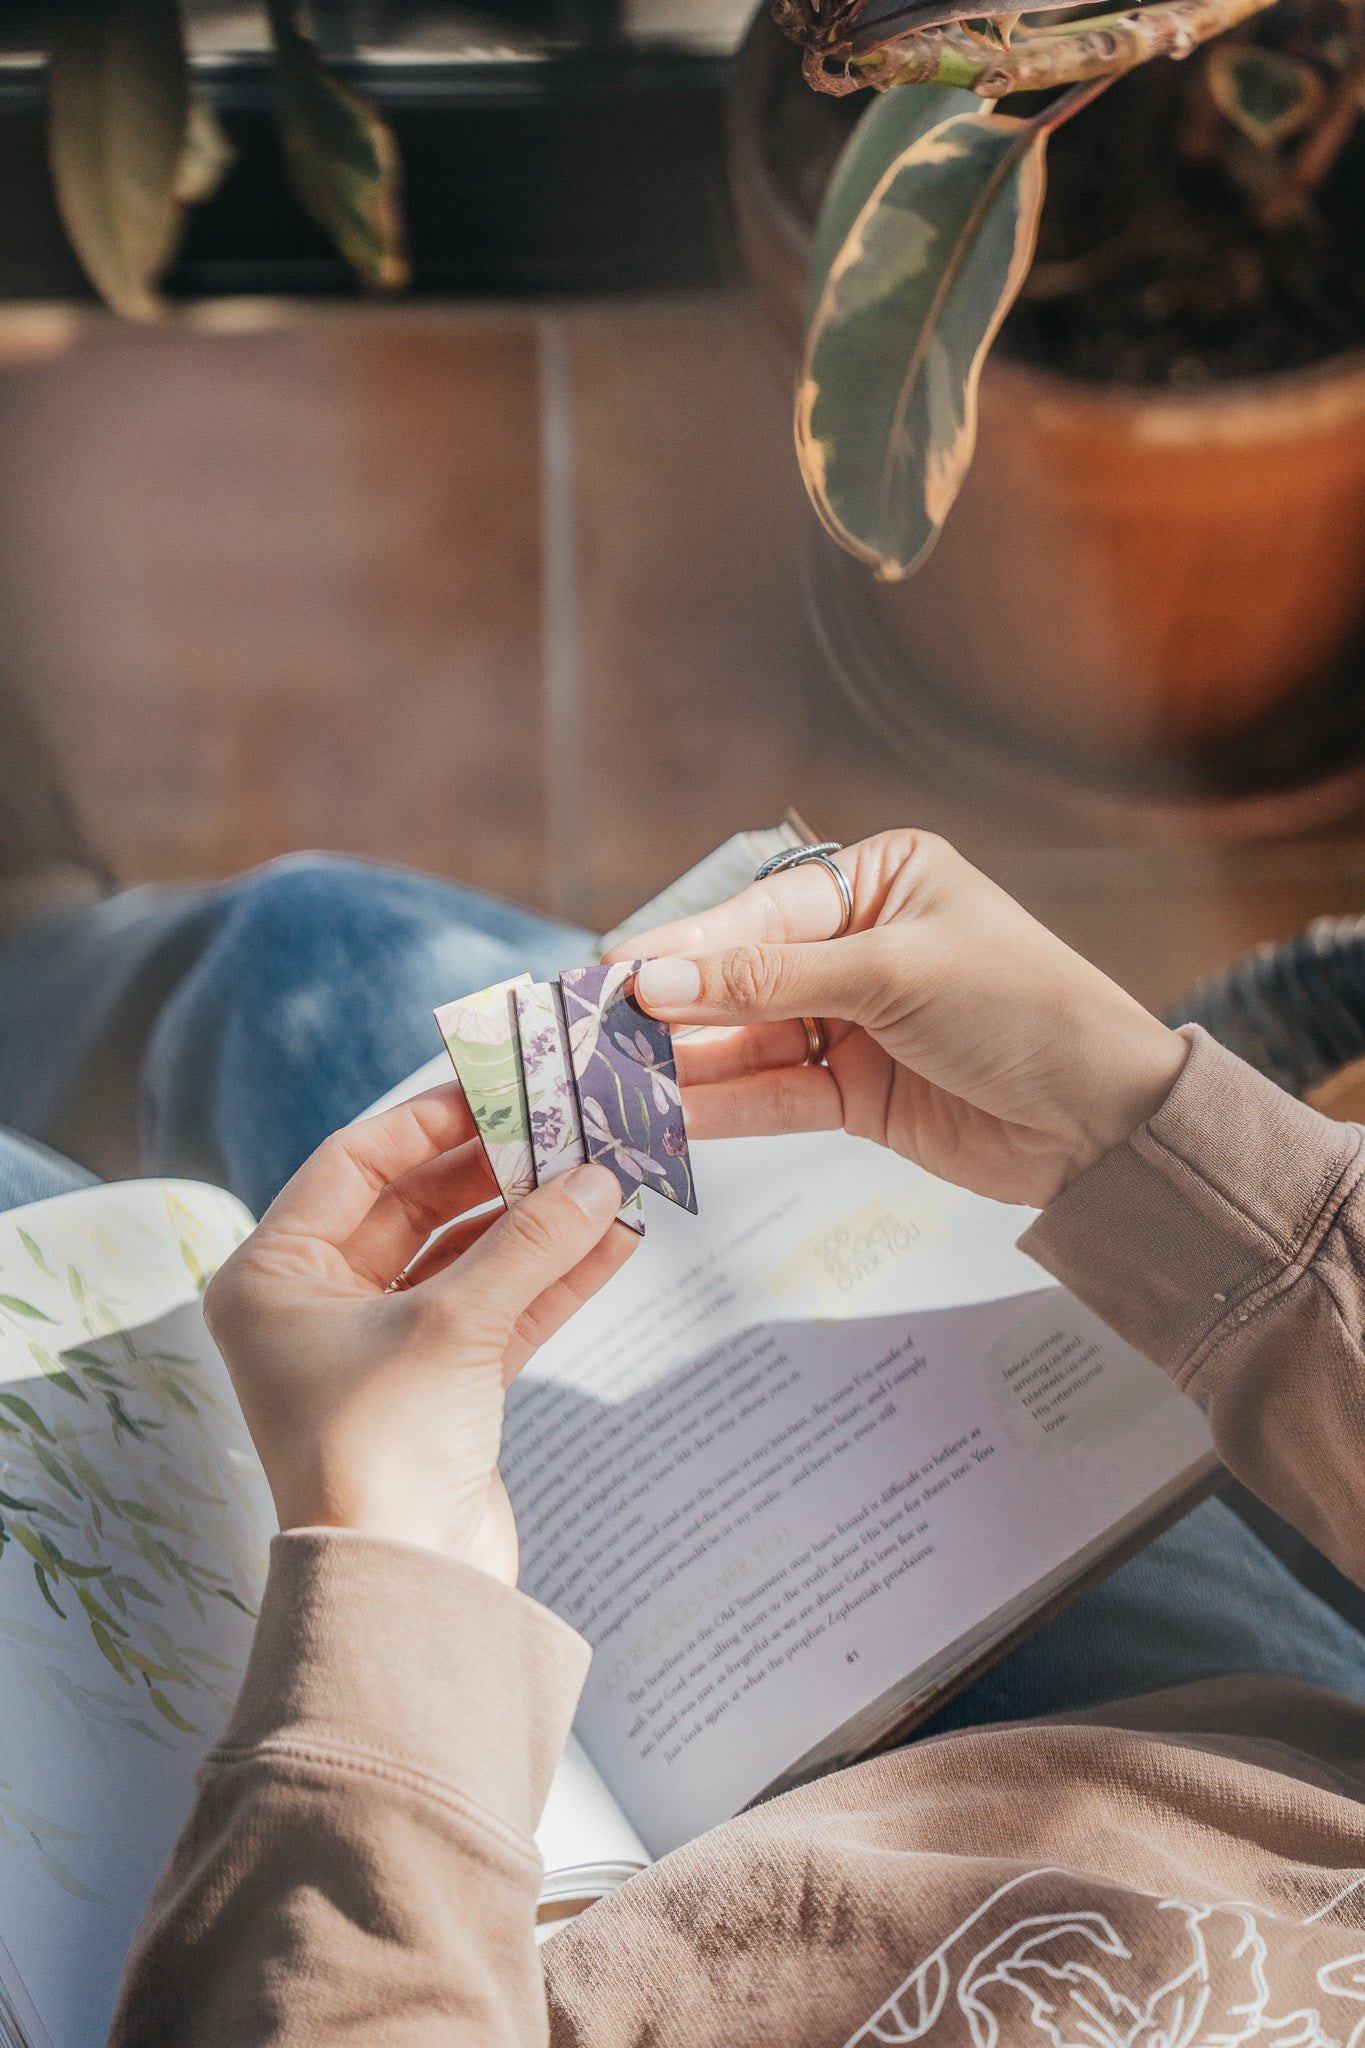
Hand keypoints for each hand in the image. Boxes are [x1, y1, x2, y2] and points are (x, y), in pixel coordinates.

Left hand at [204, 1086, 632, 1584]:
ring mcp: (383, 1345)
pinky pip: (500, 1310)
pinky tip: (614, 1239)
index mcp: (275, 1277)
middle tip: (571, 1125)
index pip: (355, 1163)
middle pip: (418, 1205)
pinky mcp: (440, 1386)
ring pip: (468, 1257)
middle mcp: (319, 1304)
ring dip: (538, 1222)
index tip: (503, 1085)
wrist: (403, 1594)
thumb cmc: (382, 1453)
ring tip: (608, 1174)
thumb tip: (597, 1178)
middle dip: (500, 1170)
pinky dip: (553, 1279)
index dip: (432, 1120)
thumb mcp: (452, 1327)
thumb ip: (528, 1244)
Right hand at [611, 830, 1186, 1209]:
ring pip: (748, 1040)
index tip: (613, 975)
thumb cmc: (1026, 1011)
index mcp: (881, 881)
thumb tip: (659, 979)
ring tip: (611, 1081)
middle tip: (591, 1033)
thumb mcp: (895, 975)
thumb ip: (772, 982)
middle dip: (671, 1009)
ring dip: (684, 1063)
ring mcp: (855, 1022)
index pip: (759, 913)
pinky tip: (666, 1115)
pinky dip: (723, 1106)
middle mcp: (860, 945)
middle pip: (742, 976)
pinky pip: (774, 1093)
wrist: (1109, 1122)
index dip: (685, 948)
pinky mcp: (857, 1093)